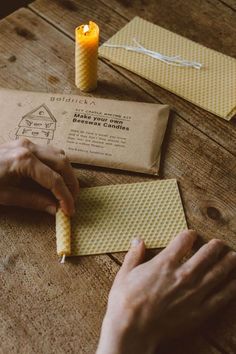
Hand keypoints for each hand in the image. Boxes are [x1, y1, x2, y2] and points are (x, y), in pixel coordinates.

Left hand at [0, 139, 78, 215]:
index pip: (54, 180)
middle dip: (71, 183)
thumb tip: (55, 209)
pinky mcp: (23, 144)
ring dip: (66, 172)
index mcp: (23, 161)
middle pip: (62, 163)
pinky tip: (56, 177)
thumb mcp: (6, 196)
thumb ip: (33, 201)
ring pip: (58, 154)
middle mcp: (28, 147)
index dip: (65, 197)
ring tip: (67, 189)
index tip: (70, 211)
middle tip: (73, 200)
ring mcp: (26, 143)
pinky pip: (49, 151)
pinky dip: (57, 164)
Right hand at [97, 230, 235, 353]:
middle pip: (205, 255)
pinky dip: (230, 288)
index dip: (188, 235)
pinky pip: (220, 297)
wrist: (131, 328)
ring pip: (216, 273)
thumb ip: (134, 255)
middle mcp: (182, 275)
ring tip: (233, 256)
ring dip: (227, 263)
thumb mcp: (125, 273)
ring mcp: (193, 293)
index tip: (191, 235)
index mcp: (164, 263)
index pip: (182, 242)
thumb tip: (138, 240)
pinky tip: (235, 282)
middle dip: (214, 247)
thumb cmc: (125, 301)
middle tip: (219, 243)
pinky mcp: (198, 311)